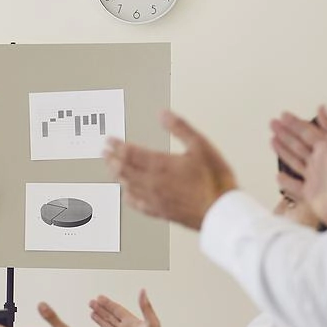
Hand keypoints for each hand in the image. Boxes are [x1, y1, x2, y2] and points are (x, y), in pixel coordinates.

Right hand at [89, 290, 169, 326]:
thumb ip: (145, 307)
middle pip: (110, 317)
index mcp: (132, 322)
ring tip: (92, 313)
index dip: (108, 304)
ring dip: (100, 320)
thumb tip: (143, 291)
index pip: (117, 310)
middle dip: (101, 309)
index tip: (99, 298)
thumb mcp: (152, 323)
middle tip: (91, 303)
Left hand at [104, 111, 237, 229]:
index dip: (117, 146)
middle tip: (104, 153)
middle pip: (124, 169)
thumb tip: (164, 114)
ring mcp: (154, 198)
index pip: (131, 153)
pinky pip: (137, 204)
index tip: (109, 141)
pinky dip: (128, 196)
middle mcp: (152, 182)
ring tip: (111, 168)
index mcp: (160, 164)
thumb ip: (180, 128)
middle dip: (112, 159)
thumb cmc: (215, 180)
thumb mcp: (201, 146)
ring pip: (127, 185)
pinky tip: (126, 195)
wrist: (222, 211)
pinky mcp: (160, 212)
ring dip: (117, 175)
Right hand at [270, 106, 326, 226]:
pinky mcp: (311, 194)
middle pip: (299, 143)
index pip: (308, 132)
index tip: (283, 115)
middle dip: (285, 132)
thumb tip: (322, 108)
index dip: (295, 123)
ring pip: (295, 160)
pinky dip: (285, 181)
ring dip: (283, 150)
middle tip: (273, 123)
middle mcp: (322, 163)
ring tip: (272, 140)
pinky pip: (294, 186)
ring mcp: (315, 178)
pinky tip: (278, 176)